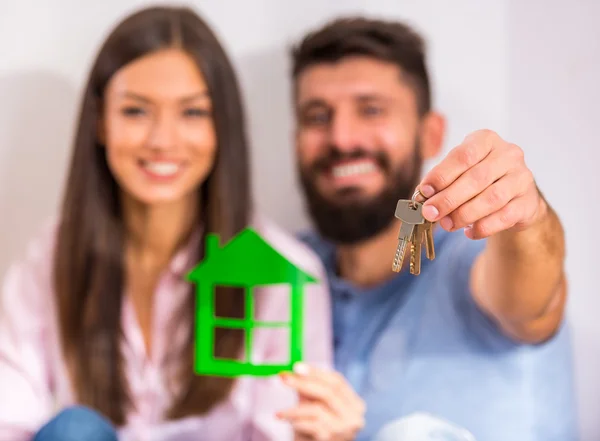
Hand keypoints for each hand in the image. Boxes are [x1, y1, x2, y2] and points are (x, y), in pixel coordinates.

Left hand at [277, 363, 364, 440]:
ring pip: (317, 408)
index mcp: (354, 404)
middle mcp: (354, 417)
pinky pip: (308, 424)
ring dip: (294, 407)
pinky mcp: (330, 439)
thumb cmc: (314, 430)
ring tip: (280, 411)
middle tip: (284, 377)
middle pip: (329, 392)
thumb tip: (294, 371)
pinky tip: (283, 418)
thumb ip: (309, 390)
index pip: (337, 381)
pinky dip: (293, 419)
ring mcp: (344, 430)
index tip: (296, 366)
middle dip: (304, 383)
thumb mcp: (315, 406)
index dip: (316, 372)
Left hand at [417, 129, 546, 238]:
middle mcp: (508, 154)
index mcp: (486, 140)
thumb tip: (421, 197)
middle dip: (448, 199)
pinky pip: (504, 217)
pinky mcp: (529, 202)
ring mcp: (522, 177)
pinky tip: (468, 232)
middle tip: (430, 213)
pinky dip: (483, 227)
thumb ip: (443, 181)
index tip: (423, 192)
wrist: (514, 196)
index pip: (463, 156)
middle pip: (476, 179)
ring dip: (464, 214)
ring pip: (491, 199)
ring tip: (446, 224)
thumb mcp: (460, 171)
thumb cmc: (479, 179)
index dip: (441, 175)